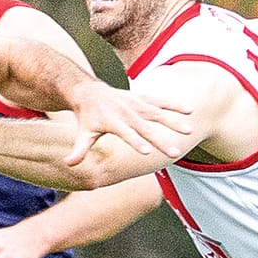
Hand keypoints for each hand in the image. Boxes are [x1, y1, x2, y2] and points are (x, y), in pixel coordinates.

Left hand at [62, 80, 190, 165]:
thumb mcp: (82, 133)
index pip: (125, 134)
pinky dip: (174, 104)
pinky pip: (160, 101)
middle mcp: (126, 112)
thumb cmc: (87, 118)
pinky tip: (189, 110)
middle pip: (146, 128)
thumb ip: (79, 150)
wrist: (89, 92)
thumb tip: (69, 164)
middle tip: (174, 153)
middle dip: (160, 140)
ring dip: (173, 122)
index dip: (135, 142)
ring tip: (189, 132)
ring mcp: (136, 104)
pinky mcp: (142, 98)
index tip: (147, 152)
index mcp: (112, 122)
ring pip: (158, 113)